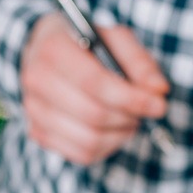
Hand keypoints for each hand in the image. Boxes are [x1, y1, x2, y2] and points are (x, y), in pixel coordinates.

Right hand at [19, 12, 168, 165]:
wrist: (43, 51)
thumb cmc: (85, 44)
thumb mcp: (114, 38)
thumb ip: (138, 62)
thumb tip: (158, 90)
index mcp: (53, 49)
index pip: (93, 83)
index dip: (130, 98)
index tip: (158, 105)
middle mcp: (36, 81)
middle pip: (92, 114)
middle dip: (128, 117)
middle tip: (145, 111)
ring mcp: (33, 110)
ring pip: (88, 140)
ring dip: (120, 135)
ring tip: (131, 120)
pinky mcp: (38, 133)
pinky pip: (81, 154)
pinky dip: (107, 147)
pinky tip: (114, 131)